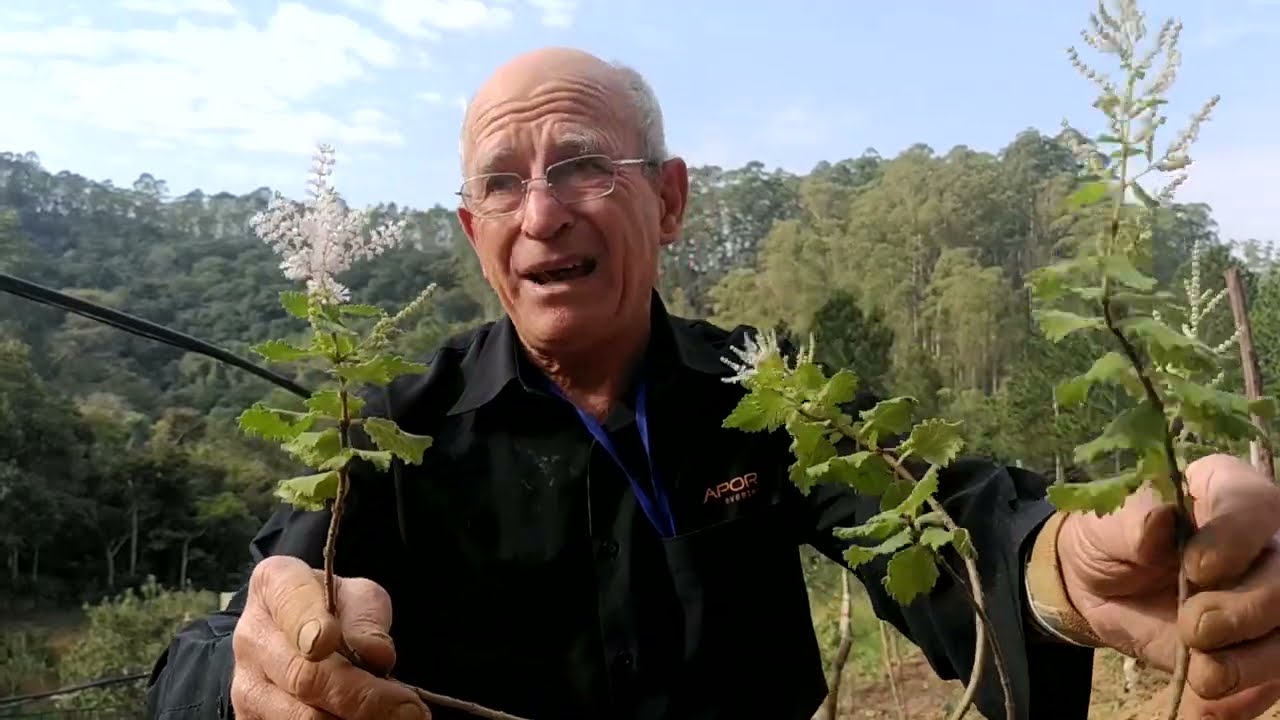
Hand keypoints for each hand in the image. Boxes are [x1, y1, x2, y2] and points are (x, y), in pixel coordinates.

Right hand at [230, 555, 429, 719]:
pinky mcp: (252, 719)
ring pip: (301, 716)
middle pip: (304, 676)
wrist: (295, 636)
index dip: (316, 626)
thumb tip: (376, 656)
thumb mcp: (358, 596)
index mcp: (275, 585)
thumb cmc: (333, 608)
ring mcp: (246, 684)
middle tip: (408, 709)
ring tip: (398, 718)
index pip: (293, 604)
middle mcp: (252, 635)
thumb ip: (367, 618)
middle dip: (363, 697)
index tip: (345, 645)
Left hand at [1057, 453, 1279, 718]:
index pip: (1255, 506)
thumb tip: (1158, 523)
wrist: (1097, 583)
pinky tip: (1210, 694)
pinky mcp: (1259, 645)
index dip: (1236, 538)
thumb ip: (1135, 520)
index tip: (1196, 568)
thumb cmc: (1110, 536)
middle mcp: (1263, 542)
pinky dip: (1246, 691)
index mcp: (1227, 491)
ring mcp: (1267, 596)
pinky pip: (1272, 674)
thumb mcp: (1108, 521)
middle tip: (1198, 626)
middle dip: (1249, 608)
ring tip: (1205, 671)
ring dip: (1256, 659)